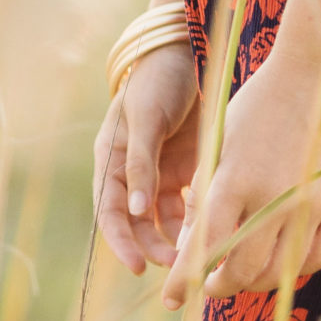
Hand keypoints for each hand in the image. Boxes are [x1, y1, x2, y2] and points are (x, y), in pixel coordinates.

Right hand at [92, 42, 199, 276]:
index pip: (109, 213)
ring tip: (196, 250)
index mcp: (111, 162)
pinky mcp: (185, 167)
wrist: (183, 53)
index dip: (122, 243)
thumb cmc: (156, 81)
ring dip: (177, 237)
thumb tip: (134, 211)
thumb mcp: (145, 118)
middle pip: (138, 223)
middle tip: (177, 265)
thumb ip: (140, 163)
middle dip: (154, 247)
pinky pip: (187, 201)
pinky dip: (196, 216)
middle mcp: (134, 174)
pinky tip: (211, 226)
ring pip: (164, 218)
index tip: (138, 267)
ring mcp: (160, 172)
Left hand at [160, 41, 320, 309]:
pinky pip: (318, 256)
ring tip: (243, 275)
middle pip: (243, 270)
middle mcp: (274, 198)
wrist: (320, 74)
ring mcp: (312, 203)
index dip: (185, 280)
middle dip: (220, 286)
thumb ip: (205, 196)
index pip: (204, 248)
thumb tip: (193, 248)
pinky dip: (296, 268)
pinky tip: (282, 262)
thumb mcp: (220, 145)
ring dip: (256, 282)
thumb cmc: (258, 105)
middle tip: (210, 286)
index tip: (171, 301)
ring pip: (281, 271)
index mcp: (235, 180)